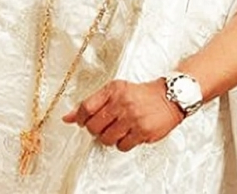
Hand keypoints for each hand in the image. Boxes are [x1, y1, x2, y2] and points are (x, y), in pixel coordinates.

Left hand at [62, 79, 183, 151]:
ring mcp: (132, 118)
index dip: (80, 118)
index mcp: (113, 90)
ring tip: (117, 130)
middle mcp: (122, 103)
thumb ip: (92, 103)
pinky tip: (128, 134)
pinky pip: (122, 146)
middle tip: (103, 126)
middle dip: (95, 130)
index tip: (81, 121)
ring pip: (106, 138)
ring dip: (109, 137)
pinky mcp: (142, 131)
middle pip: (94, 126)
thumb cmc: (140, 95)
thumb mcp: (116, 91)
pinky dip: (122, 143)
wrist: (169, 97)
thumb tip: (67, 118)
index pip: (86, 107)